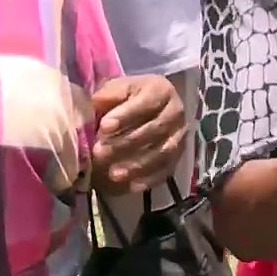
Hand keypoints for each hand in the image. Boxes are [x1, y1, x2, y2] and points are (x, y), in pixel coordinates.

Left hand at [91, 75, 186, 193]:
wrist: (144, 110)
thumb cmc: (125, 99)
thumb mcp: (116, 90)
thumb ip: (107, 95)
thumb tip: (96, 104)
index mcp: (161, 90)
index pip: (147, 102)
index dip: (126, 115)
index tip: (104, 127)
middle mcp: (176, 112)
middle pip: (156, 129)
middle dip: (127, 143)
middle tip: (99, 153)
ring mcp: (180, 135)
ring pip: (163, 151)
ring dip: (138, 164)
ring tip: (113, 174)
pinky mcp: (178, 156)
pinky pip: (167, 170)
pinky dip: (150, 179)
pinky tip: (131, 185)